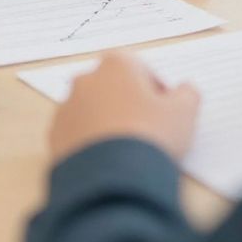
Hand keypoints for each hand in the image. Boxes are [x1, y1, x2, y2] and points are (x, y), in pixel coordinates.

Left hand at [48, 51, 199, 162]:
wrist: (114, 177)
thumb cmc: (151, 135)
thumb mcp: (184, 112)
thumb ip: (187, 94)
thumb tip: (184, 90)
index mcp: (117, 64)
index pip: (142, 70)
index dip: (157, 92)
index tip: (165, 113)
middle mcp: (86, 79)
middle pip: (114, 88)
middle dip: (128, 104)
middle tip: (147, 131)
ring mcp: (66, 107)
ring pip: (93, 111)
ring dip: (108, 123)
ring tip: (126, 150)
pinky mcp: (54, 135)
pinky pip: (77, 134)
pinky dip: (90, 142)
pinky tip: (108, 160)